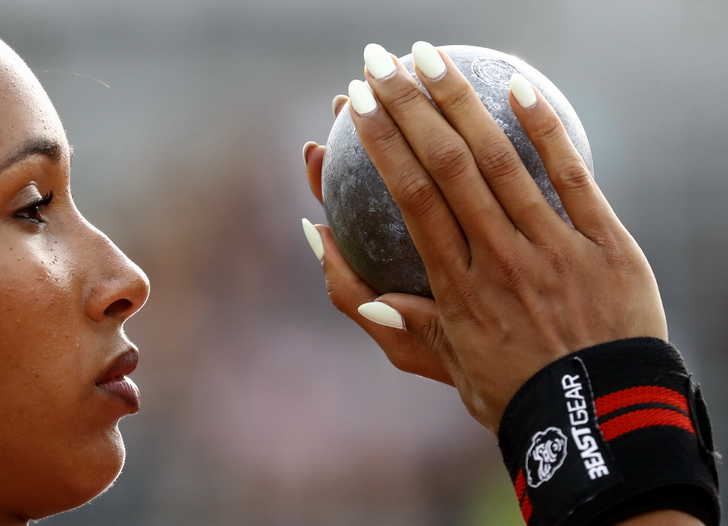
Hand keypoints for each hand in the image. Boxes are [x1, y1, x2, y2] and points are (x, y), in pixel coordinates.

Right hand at [303, 42, 666, 433]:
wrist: (600, 420)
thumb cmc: (510, 390)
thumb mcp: (438, 365)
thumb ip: (385, 315)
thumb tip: (331, 254)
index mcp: (455, 288)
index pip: (411, 199)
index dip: (380, 146)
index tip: (356, 107)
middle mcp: (499, 259)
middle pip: (445, 167)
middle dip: (406, 107)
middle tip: (377, 63)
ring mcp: (554, 247)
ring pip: (500, 161)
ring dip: (459, 102)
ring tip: (427, 57)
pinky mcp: (604, 243)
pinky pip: (573, 176)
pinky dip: (545, 128)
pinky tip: (517, 83)